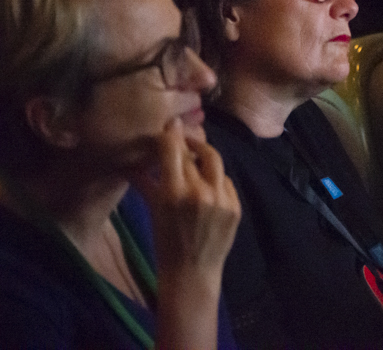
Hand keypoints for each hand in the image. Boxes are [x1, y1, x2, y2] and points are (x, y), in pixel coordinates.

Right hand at [133, 118, 240, 286]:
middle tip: (183, 139)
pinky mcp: (236, 206)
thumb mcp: (153, 210)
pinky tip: (207, 183)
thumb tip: (132, 160)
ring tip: (196, 155)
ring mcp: (221, 198)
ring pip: (214, 161)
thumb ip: (147, 181)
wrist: (192, 273)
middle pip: (196, 152)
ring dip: (204, 156)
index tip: (171, 123)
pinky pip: (226, 181)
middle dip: (188, 144)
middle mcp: (200, 191)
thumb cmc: (165, 242)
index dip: (171, 133)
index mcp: (173, 193)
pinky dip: (215, 179)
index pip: (173, 149)